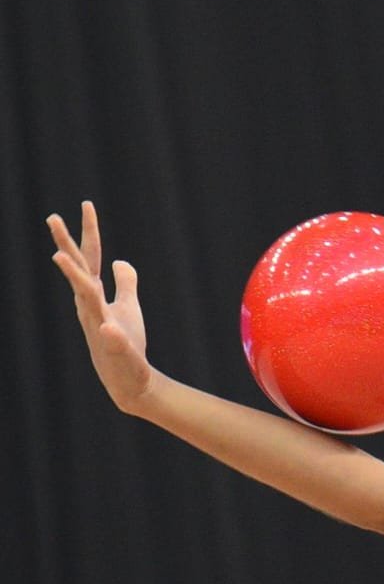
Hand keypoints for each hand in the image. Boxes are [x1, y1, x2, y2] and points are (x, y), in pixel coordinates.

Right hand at [48, 201, 153, 413]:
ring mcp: (100, 328)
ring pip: (87, 301)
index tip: (87, 204)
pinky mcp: (116, 351)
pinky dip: (111, 334)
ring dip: (76, 280)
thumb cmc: (126, 341)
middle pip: (79, 271)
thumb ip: (125, 282)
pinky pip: (113, 341)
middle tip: (53, 217)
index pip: (92, 258)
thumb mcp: (128, 306)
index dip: (89, 231)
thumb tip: (121, 261)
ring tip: (61, 259)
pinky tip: (109, 329)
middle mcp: (91, 307)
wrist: (129, 379)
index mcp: (95, 295)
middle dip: (66, 246)